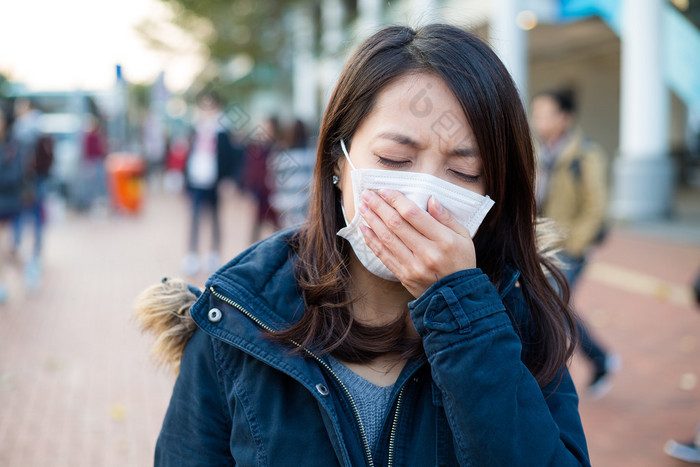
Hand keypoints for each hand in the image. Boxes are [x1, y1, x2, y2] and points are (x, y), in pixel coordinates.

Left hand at [358, 188, 476, 297]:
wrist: (458, 297)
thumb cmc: (462, 262)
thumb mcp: (464, 237)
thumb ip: (446, 218)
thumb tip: (431, 199)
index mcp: (443, 240)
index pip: (414, 215)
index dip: (396, 200)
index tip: (384, 190)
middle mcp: (427, 253)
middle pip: (396, 225)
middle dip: (379, 207)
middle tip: (367, 194)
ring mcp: (413, 266)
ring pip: (387, 239)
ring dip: (372, 221)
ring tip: (362, 208)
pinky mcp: (404, 276)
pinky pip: (384, 256)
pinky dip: (372, 241)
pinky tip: (364, 229)